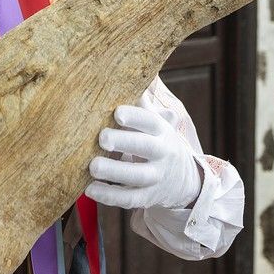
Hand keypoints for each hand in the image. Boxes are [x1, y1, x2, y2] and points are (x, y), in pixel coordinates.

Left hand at [85, 104, 202, 209]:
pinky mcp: (147, 198)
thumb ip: (142, 105)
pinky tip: (89, 189)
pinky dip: (109, 196)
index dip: (135, 116)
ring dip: (114, 172)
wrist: (184, 181)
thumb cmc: (159, 143)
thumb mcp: (156, 124)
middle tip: (101, 138)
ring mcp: (156, 177)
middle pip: (146, 147)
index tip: (117, 113)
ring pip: (137, 176)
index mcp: (162, 131)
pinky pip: (129, 199)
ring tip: (92, 167)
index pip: (150, 121)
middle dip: (124, 142)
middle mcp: (163, 153)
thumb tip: (130, 74)